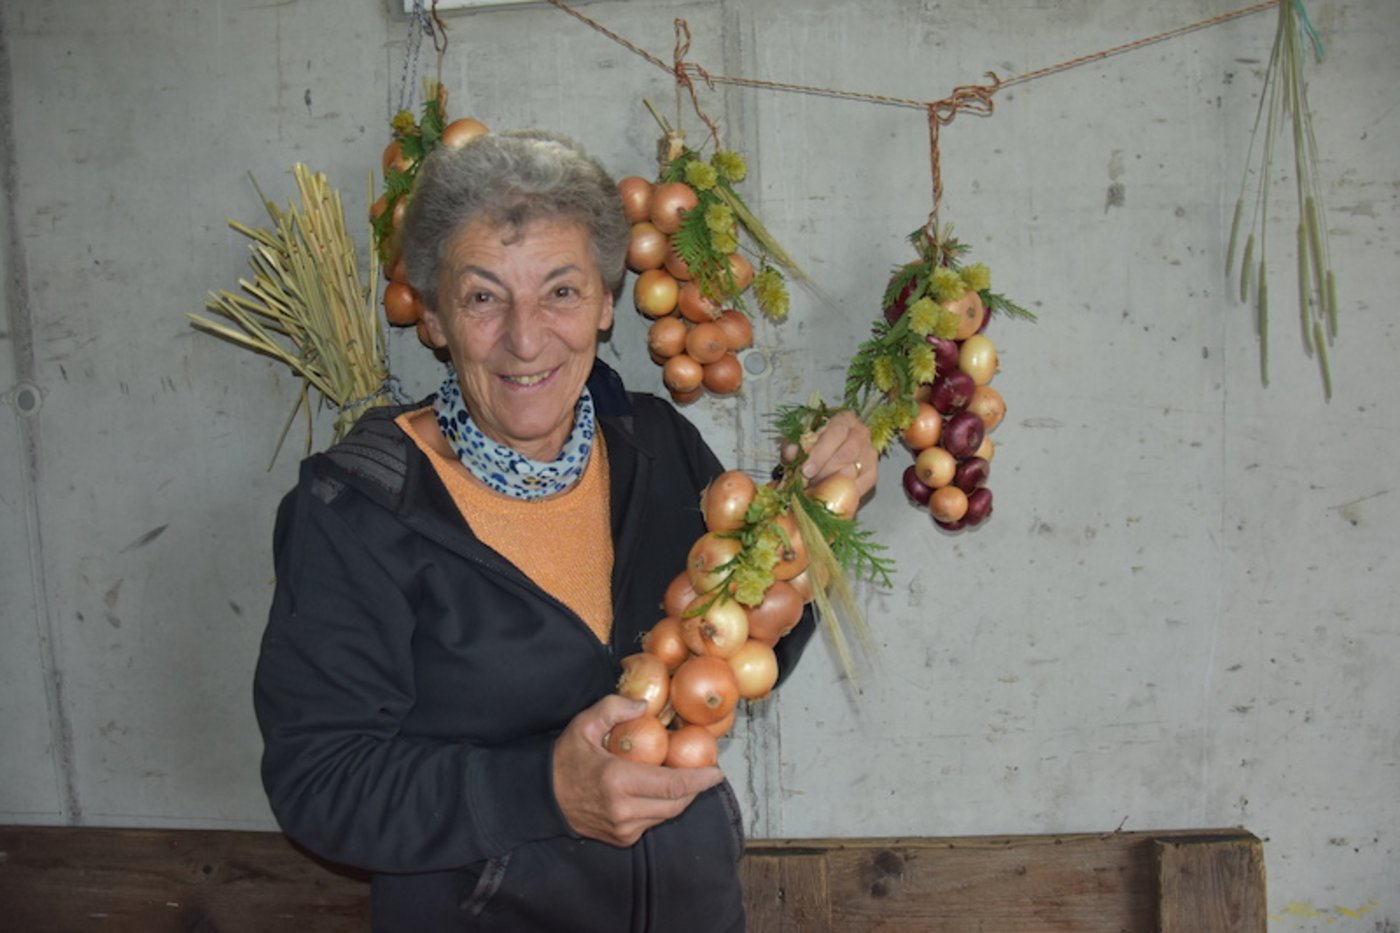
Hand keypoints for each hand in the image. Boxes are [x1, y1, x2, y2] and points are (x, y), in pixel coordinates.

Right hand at [552, 695, 722, 846]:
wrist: (542, 798)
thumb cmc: (564, 759)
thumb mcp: (584, 725)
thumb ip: (613, 708)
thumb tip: (643, 705)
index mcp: (618, 781)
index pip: (672, 785)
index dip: (699, 780)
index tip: (717, 772)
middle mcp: (624, 810)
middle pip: (675, 804)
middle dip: (695, 789)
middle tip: (706, 772)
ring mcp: (623, 828)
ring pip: (666, 815)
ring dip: (679, 798)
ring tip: (685, 778)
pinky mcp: (621, 838)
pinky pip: (652, 822)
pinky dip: (661, 807)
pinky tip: (660, 791)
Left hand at [782, 410, 878, 497]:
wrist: (826, 455)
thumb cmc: (812, 445)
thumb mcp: (798, 442)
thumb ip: (791, 446)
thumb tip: (791, 451)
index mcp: (844, 419)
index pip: (836, 432)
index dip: (821, 452)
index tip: (806, 470)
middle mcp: (861, 432)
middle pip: (848, 452)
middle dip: (825, 470)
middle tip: (809, 482)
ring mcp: (869, 453)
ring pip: (854, 470)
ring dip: (832, 482)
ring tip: (815, 488)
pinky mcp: (872, 473)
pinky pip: (860, 486)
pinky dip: (843, 493)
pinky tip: (829, 495)